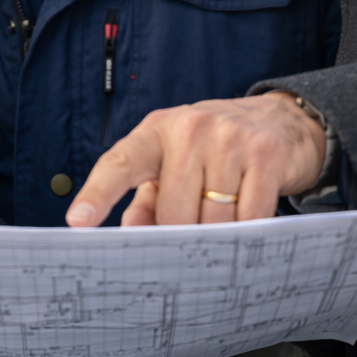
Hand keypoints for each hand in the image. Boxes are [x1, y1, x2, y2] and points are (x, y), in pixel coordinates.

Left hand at [66, 92, 324, 226]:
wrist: (278, 122)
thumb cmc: (212, 149)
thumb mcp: (172, 162)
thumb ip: (147, 198)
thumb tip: (132, 231)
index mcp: (156, 130)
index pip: (120, 164)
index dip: (97, 195)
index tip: (78, 222)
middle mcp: (189, 128)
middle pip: (173, 212)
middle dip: (182, 233)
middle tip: (195, 226)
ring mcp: (229, 139)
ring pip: (212, 221)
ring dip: (218, 235)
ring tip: (226, 213)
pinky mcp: (264, 155)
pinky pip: (249, 219)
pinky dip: (246, 231)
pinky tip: (248, 215)